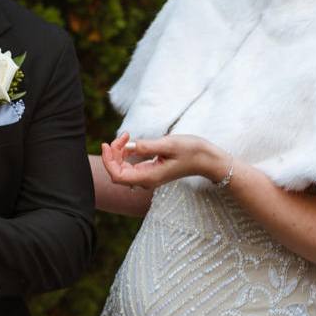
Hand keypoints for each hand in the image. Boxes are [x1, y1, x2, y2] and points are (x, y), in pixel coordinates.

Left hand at [100, 132, 231, 190]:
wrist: (207, 159)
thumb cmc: (191, 151)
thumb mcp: (169, 144)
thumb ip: (148, 146)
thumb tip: (129, 146)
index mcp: (148, 177)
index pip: (117, 176)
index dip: (108, 161)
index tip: (107, 144)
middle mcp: (146, 180)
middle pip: (117, 172)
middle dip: (113, 154)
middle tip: (123, 136)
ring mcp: (148, 176)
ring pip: (123, 168)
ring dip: (119, 152)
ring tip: (126, 136)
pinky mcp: (151, 170)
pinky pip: (131, 165)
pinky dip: (126, 153)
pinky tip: (130, 141)